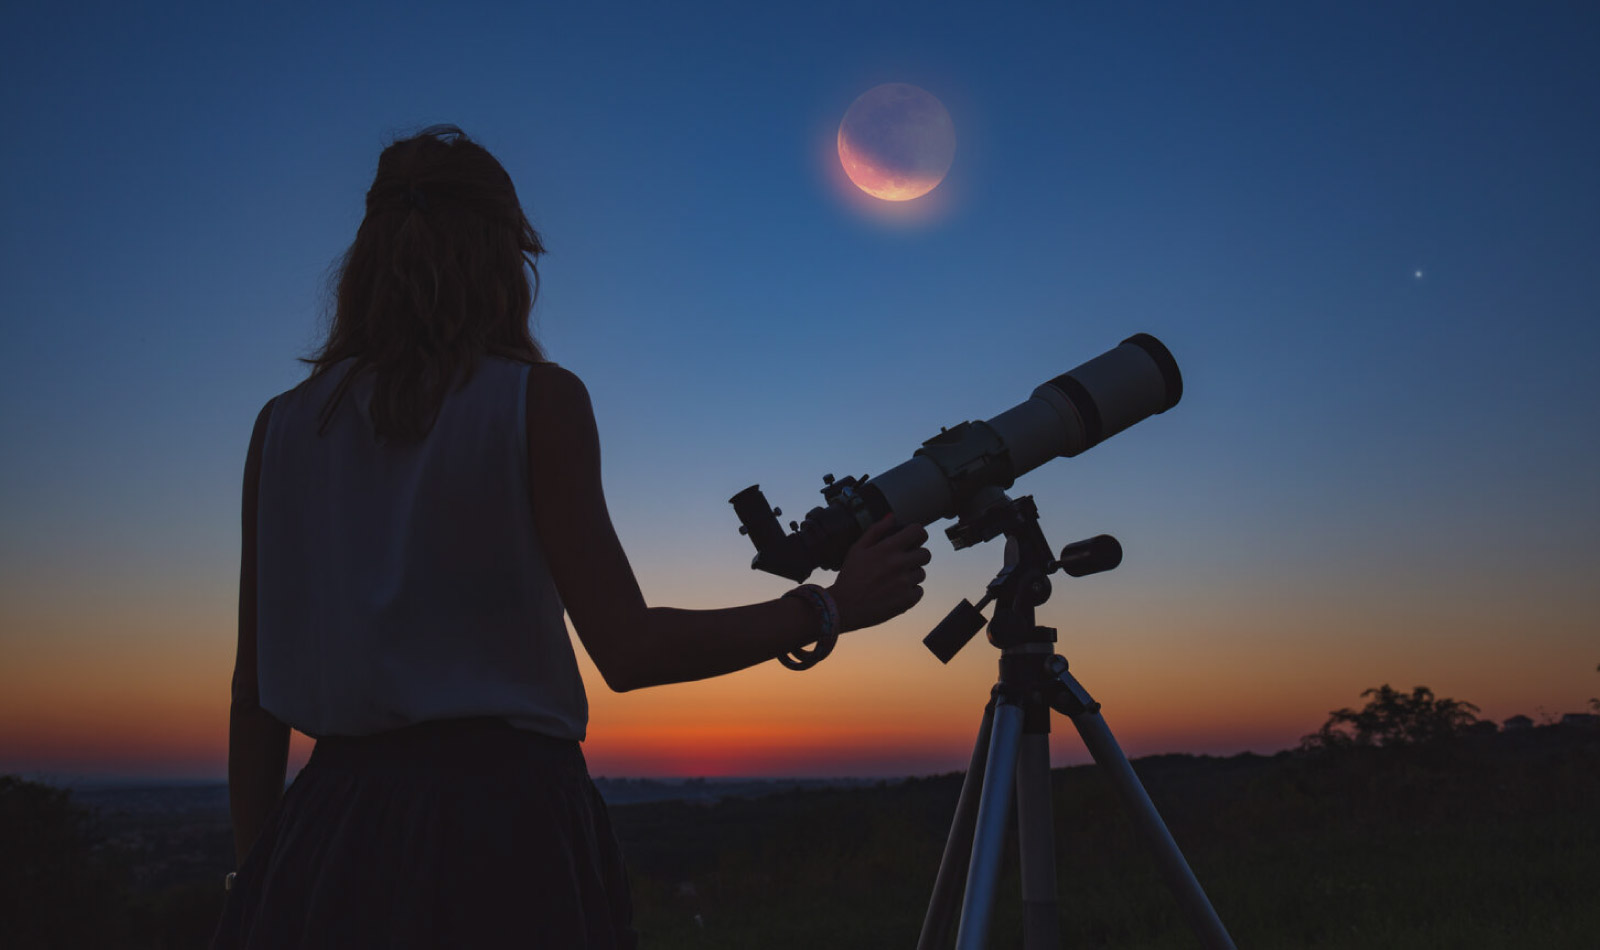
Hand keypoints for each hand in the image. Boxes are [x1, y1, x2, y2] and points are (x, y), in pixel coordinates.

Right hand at [828, 516, 930, 631]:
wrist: (843, 607)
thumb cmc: (849, 576)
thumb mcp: (857, 549)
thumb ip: (876, 530)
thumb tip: (892, 516)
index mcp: (888, 548)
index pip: (918, 531)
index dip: (917, 534)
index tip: (913, 539)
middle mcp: (899, 564)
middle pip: (926, 554)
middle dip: (916, 555)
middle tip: (903, 561)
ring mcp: (904, 583)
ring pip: (921, 573)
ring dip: (911, 575)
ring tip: (893, 580)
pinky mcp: (907, 600)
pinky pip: (919, 591)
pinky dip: (910, 592)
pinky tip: (895, 592)